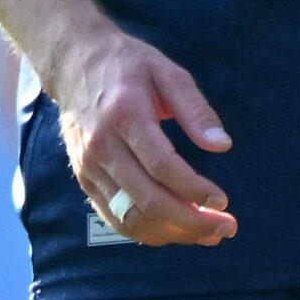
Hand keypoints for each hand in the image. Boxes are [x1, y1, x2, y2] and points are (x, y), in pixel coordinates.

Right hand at [45, 25, 236, 245]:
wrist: (74, 64)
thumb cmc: (129, 66)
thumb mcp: (168, 73)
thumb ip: (195, 109)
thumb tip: (223, 145)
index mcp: (125, 115)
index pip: (162, 166)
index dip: (194, 190)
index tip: (223, 202)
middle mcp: (102, 147)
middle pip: (147, 200)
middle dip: (190, 222)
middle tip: (225, 228)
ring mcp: (89, 167)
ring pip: (130, 217)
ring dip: (172, 233)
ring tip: (207, 234)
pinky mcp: (84, 179)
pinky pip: (114, 218)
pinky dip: (146, 232)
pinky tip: (174, 231)